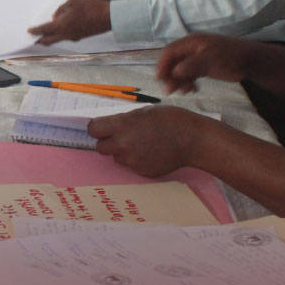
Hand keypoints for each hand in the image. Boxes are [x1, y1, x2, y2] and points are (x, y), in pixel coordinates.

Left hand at [28, 0, 110, 44]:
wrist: (109, 17)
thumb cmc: (91, 7)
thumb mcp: (73, 1)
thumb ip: (61, 9)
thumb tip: (55, 16)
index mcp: (62, 26)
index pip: (44, 30)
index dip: (36, 30)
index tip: (29, 31)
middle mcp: (66, 34)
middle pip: (49, 40)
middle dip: (40, 39)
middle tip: (34, 38)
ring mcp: (74, 37)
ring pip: (58, 38)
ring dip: (51, 36)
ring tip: (45, 32)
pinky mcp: (81, 36)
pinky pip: (66, 36)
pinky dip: (61, 33)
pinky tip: (61, 26)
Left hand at [86, 106, 200, 175]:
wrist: (192, 139)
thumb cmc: (170, 119)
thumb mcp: (143, 112)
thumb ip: (124, 120)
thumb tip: (111, 126)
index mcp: (122, 125)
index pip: (93, 130)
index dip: (97, 128)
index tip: (102, 128)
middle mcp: (123, 145)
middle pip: (100, 147)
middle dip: (108, 142)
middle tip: (121, 137)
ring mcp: (132, 161)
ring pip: (116, 158)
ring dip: (123, 152)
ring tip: (141, 144)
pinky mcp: (142, 172)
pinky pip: (131, 166)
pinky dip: (137, 160)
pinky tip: (151, 153)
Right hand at [156, 33, 257, 93]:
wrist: (250, 61)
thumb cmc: (231, 58)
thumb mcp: (211, 61)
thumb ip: (191, 66)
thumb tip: (174, 72)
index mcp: (191, 42)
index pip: (169, 52)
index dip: (162, 65)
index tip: (159, 79)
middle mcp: (191, 48)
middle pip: (173, 61)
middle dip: (170, 76)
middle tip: (170, 90)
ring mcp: (196, 57)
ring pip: (180, 69)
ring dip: (179, 80)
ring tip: (185, 92)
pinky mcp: (202, 65)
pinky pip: (189, 73)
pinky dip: (187, 81)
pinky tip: (192, 90)